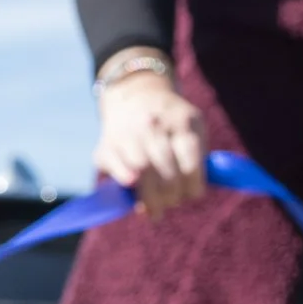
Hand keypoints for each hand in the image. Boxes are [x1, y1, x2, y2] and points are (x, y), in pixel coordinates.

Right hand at [93, 69, 207, 216]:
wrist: (135, 95)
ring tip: (154, 209)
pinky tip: (132, 186)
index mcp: (182, 123)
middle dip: (171, 197)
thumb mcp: (192, 128)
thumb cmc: (170, 122)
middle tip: (171, 203)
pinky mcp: (106, 144)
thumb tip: (190, 195)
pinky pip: (114, 167)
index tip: (192, 194)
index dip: (193, 187)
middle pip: (167, 173)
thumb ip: (196, 160)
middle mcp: (154, 125)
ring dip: (150, 198)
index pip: (190, 164)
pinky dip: (123, 178)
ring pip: (142, 172)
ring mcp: (128, 132)